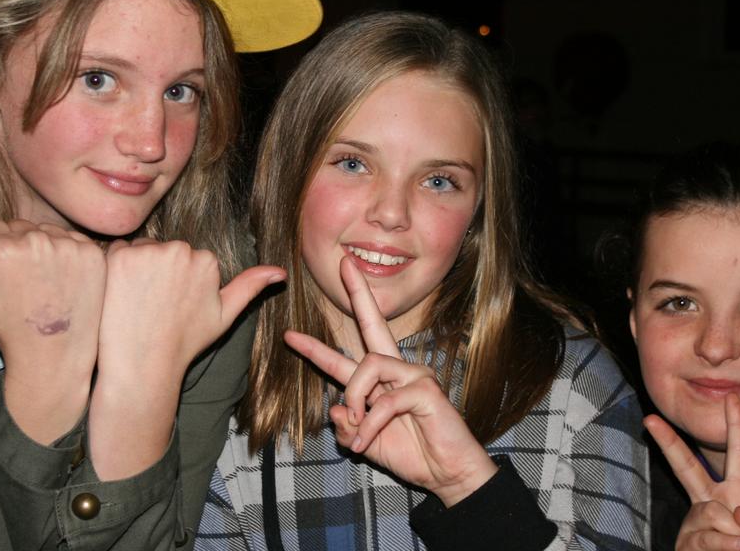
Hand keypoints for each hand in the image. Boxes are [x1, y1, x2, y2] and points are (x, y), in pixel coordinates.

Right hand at [0, 219, 104, 443]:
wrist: (53, 354)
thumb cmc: (7, 326)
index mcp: (3, 247)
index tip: (2, 276)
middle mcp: (37, 239)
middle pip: (20, 225)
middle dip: (17, 245)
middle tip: (23, 281)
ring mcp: (69, 245)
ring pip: (47, 230)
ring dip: (43, 247)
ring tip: (42, 282)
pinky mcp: (93, 252)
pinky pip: (72, 239)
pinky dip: (67, 253)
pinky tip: (62, 280)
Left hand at [86, 238, 284, 479]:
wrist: (143, 364)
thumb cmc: (185, 342)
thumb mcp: (224, 316)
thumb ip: (249, 287)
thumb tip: (281, 271)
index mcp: (206, 260)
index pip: (186, 256)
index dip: (176, 281)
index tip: (172, 305)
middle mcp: (180, 249)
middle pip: (163, 248)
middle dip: (157, 269)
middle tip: (152, 305)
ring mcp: (149, 252)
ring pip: (141, 248)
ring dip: (135, 267)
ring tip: (136, 301)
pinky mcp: (120, 257)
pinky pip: (116, 249)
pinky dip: (114, 267)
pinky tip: (119, 294)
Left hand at [283, 257, 496, 506]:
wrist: (449, 474)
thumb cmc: (414, 455)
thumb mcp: (366, 444)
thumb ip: (348, 427)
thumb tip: (335, 409)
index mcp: (382, 382)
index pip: (348, 355)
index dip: (317, 348)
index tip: (290, 335)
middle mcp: (398, 370)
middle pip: (374, 324)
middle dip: (358, 293)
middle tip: (343, 265)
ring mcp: (415, 376)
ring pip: (368, 365)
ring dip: (353, 398)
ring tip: (355, 430)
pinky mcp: (425, 390)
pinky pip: (384, 401)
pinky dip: (369, 425)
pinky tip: (366, 444)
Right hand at [645, 395, 739, 550]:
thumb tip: (736, 512)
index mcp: (736, 495)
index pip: (738, 455)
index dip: (737, 426)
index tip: (732, 397)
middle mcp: (710, 503)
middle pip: (687, 467)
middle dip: (668, 442)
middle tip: (648, 418)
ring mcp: (695, 523)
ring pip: (712, 513)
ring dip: (735, 535)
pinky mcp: (686, 543)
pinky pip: (708, 537)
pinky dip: (727, 546)